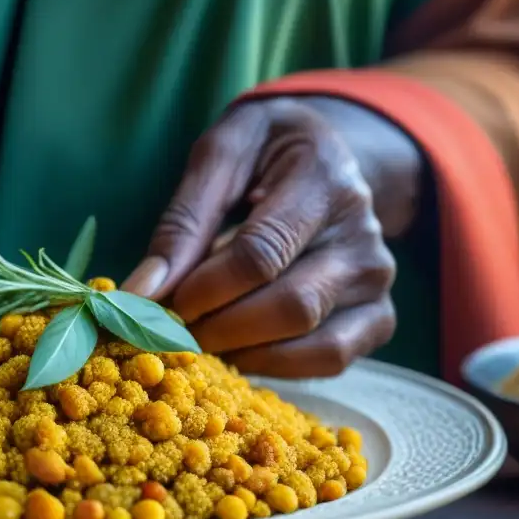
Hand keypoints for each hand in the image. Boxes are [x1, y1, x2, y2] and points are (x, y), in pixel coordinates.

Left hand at [123, 97, 396, 377]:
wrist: (326, 154)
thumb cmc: (263, 151)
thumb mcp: (218, 157)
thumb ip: (181, 223)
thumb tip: (138, 294)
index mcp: (325, 177)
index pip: (261, 253)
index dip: (204, 289)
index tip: (162, 302)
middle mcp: (364, 232)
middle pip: (291, 306)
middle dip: (219, 328)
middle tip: (175, 326)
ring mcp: (376, 278)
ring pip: (313, 342)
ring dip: (244, 352)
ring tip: (203, 334)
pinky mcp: (380, 315)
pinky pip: (331, 360)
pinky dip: (277, 366)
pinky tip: (240, 348)